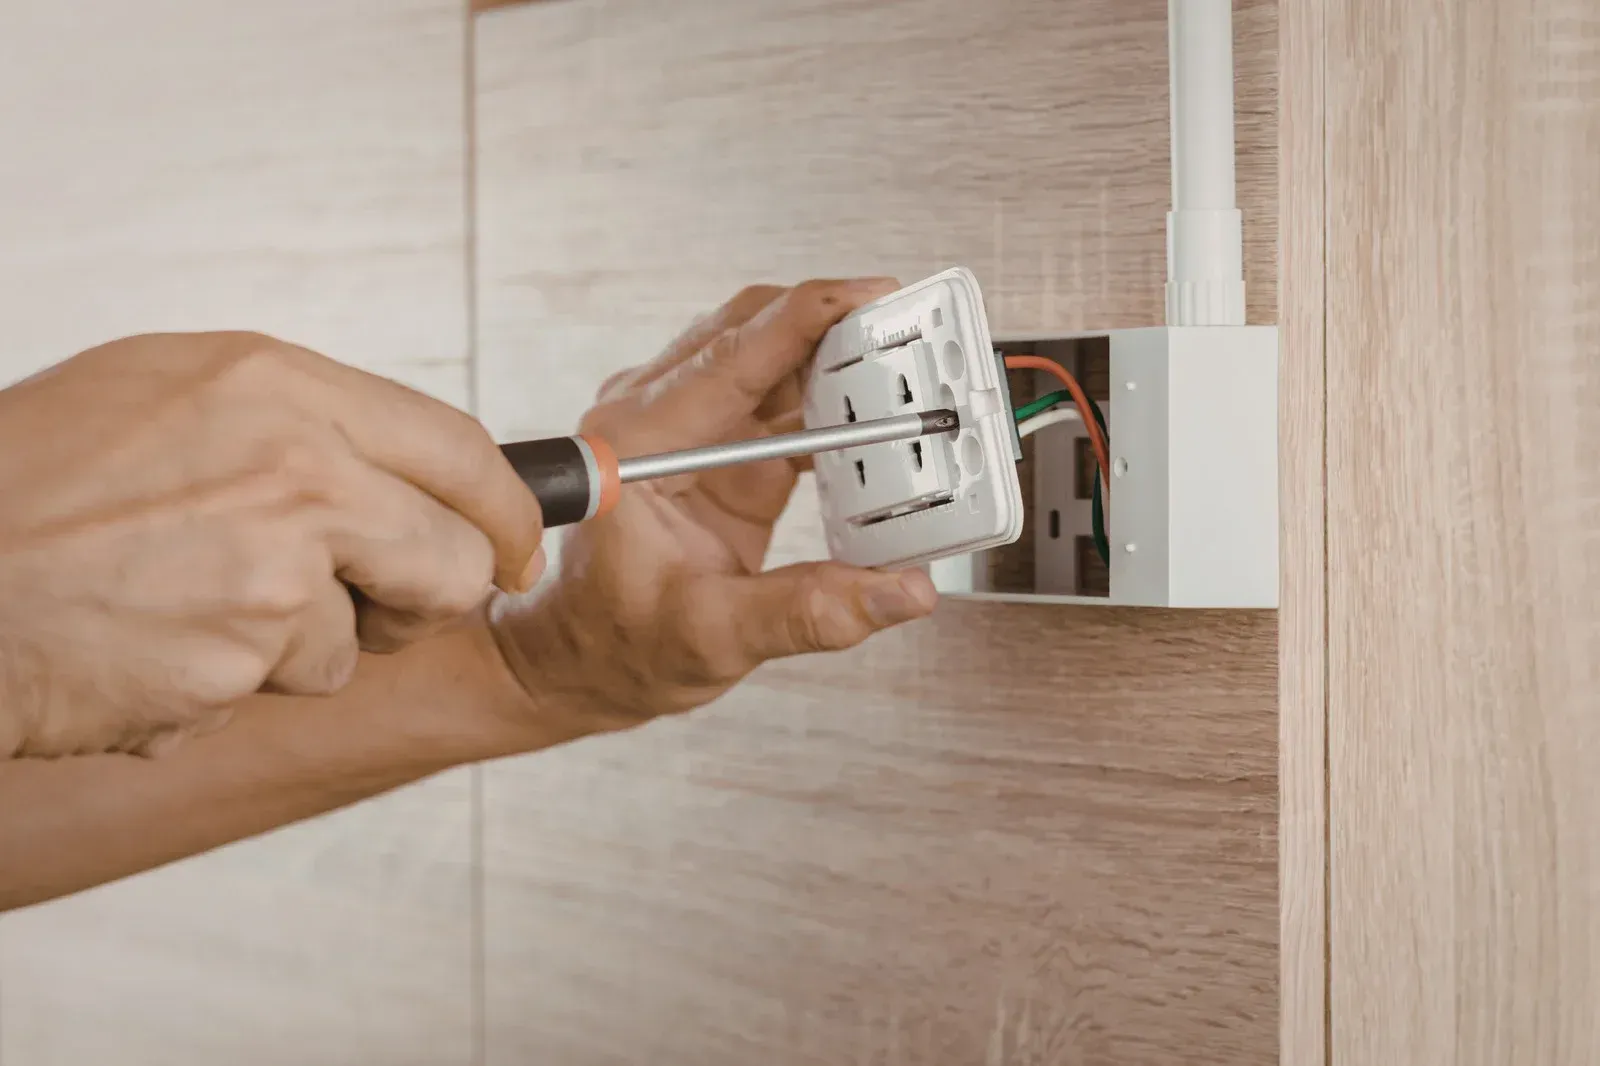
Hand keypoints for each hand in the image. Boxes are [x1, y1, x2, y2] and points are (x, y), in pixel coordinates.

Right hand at [0, 332, 543, 757]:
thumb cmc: (28, 478)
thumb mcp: (167, 391)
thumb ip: (299, 421)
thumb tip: (408, 470)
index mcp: (279, 388)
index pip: (462, 448)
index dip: (510, 506)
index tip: (520, 542)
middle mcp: (296, 474)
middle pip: (455, 560)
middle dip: (431, 594)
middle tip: (386, 601)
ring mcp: (270, 578)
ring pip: (357, 643)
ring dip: (297, 644)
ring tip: (188, 602)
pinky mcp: (234, 668)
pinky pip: (273, 690)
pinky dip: (223, 683)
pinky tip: (148, 643)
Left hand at [488, 279, 938, 737]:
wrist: (582, 661)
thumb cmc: (615, 644)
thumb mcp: (713, 637)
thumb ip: (809, 611)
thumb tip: (898, 591)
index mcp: (637, 444)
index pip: (732, 355)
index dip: (808, 315)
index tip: (871, 294)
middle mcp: (655, 418)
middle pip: (754, 333)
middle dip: (834, 323)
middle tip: (907, 330)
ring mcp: (688, 428)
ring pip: (771, 358)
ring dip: (837, 358)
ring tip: (906, 369)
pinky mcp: (720, 447)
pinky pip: (784, 400)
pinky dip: (833, 401)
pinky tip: (876, 417)